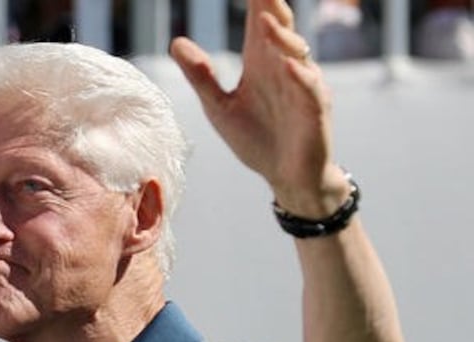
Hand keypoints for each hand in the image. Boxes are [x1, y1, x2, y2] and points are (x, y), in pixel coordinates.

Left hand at [170, 0, 348, 216]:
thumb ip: (201, 76)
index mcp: (261, 62)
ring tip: (266, 20)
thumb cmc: (255, 138)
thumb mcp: (219, 106)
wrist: (285, 176)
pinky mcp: (315, 110)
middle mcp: (284, 67)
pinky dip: (300, 76)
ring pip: (296, 54)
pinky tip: (288, 65)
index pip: (259, 23)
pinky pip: (310, 89)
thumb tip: (176, 42)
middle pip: (280, 30)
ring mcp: (303, 86)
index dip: (255, 0)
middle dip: (272, 7)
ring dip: (282, 37)